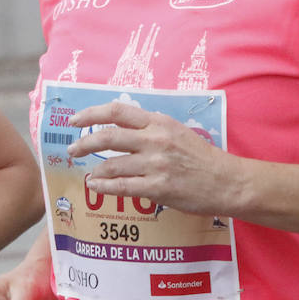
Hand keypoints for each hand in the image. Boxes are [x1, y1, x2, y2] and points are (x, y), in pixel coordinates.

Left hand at [68, 101, 237, 214]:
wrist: (226, 181)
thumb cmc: (201, 156)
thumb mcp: (177, 131)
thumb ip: (150, 128)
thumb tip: (120, 128)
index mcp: (158, 122)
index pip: (117, 111)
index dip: (91, 113)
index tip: (75, 120)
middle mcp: (154, 140)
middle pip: (107, 137)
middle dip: (84, 144)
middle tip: (72, 150)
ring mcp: (155, 165)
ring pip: (111, 165)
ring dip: (94, 170)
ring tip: (89, 174)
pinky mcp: (157, 188)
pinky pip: (122, 187)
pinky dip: (104, 187)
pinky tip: (96, 186)